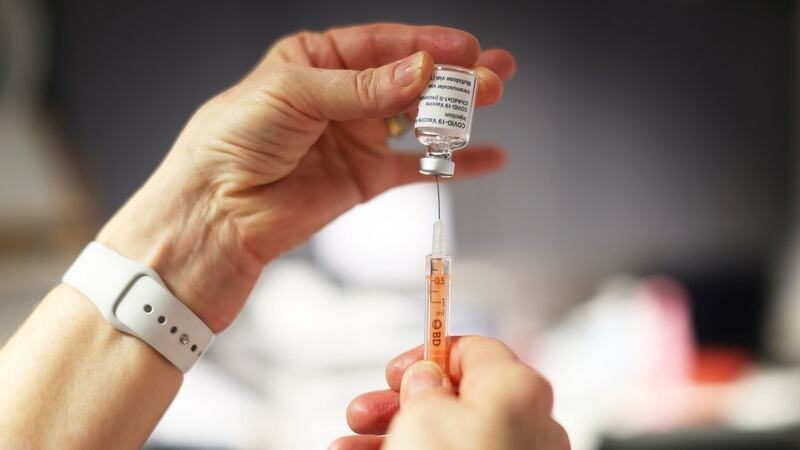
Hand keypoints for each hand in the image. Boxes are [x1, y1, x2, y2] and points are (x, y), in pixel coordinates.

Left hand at [95, 24, 514, 331]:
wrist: (216, 213)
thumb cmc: (232, 142)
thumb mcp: (293, 94)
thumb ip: (361, 87)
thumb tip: (419, 71)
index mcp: (316, 60)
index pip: (382, 45)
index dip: (426, 44)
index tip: (464, 47)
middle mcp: (341, 96)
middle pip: (409, 79)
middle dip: (453, 75)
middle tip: (493, 74)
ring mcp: (356, 137)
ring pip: (419, 118)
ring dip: (457, 110)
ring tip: (493, 99)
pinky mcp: (365, 178)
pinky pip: (418, 167)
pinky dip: (454, 164)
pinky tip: (487, 156)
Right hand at [332, 336, 568, 449]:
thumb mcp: (422, 414)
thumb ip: (425, 385)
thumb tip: (427, 379)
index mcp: (517, 388)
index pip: (474, 351)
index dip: (428, 355)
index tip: (396, 372)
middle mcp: (529, 425)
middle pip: (456, 400)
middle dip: (399, 406)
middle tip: (362, 414)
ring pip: (449, 438)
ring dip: (394, 438)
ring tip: (347, 449)